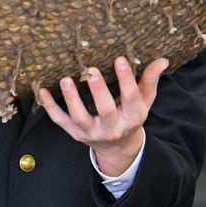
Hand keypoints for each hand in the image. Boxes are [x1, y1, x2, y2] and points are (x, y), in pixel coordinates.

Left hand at [38, 56, 167, 175]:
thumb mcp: (144, 101)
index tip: (120, 59)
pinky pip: (60, 121)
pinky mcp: (74, 133)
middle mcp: (112, 127)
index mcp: (132, 117)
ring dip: (71, 99)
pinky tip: (42, 91)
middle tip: (91, 71)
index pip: (131, 98)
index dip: (126, 79)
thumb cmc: (130, 116)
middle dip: (98, 91)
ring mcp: (91, 132)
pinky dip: (51, 107)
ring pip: (80, 117)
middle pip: (106, 110)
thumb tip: (162, 60)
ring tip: (66, 80)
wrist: (117, 147)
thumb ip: (150, 81)